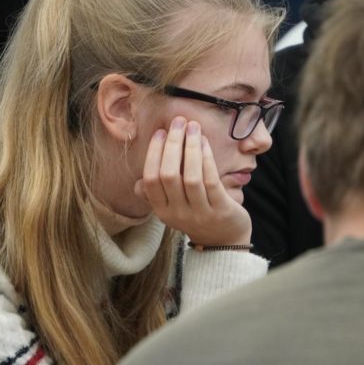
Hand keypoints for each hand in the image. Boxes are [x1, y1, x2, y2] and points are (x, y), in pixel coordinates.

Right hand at [134, 116, 251, 246]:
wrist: (224, 241)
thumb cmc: (197, 215)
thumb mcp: (172, 208)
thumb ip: (157, 194)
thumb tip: (139, 182)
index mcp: (162, 210)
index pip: (151, 179)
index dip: (154, 153)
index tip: (161, 132)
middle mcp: (178, 213)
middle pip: (169, 176)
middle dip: (173, 144)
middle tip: (179, 122)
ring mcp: (200, 213)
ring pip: (190, 177)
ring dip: (191, 148)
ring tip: (193, 127)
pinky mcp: (220, 210)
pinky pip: (211, 181)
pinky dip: (207, 158)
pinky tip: (205, 142)